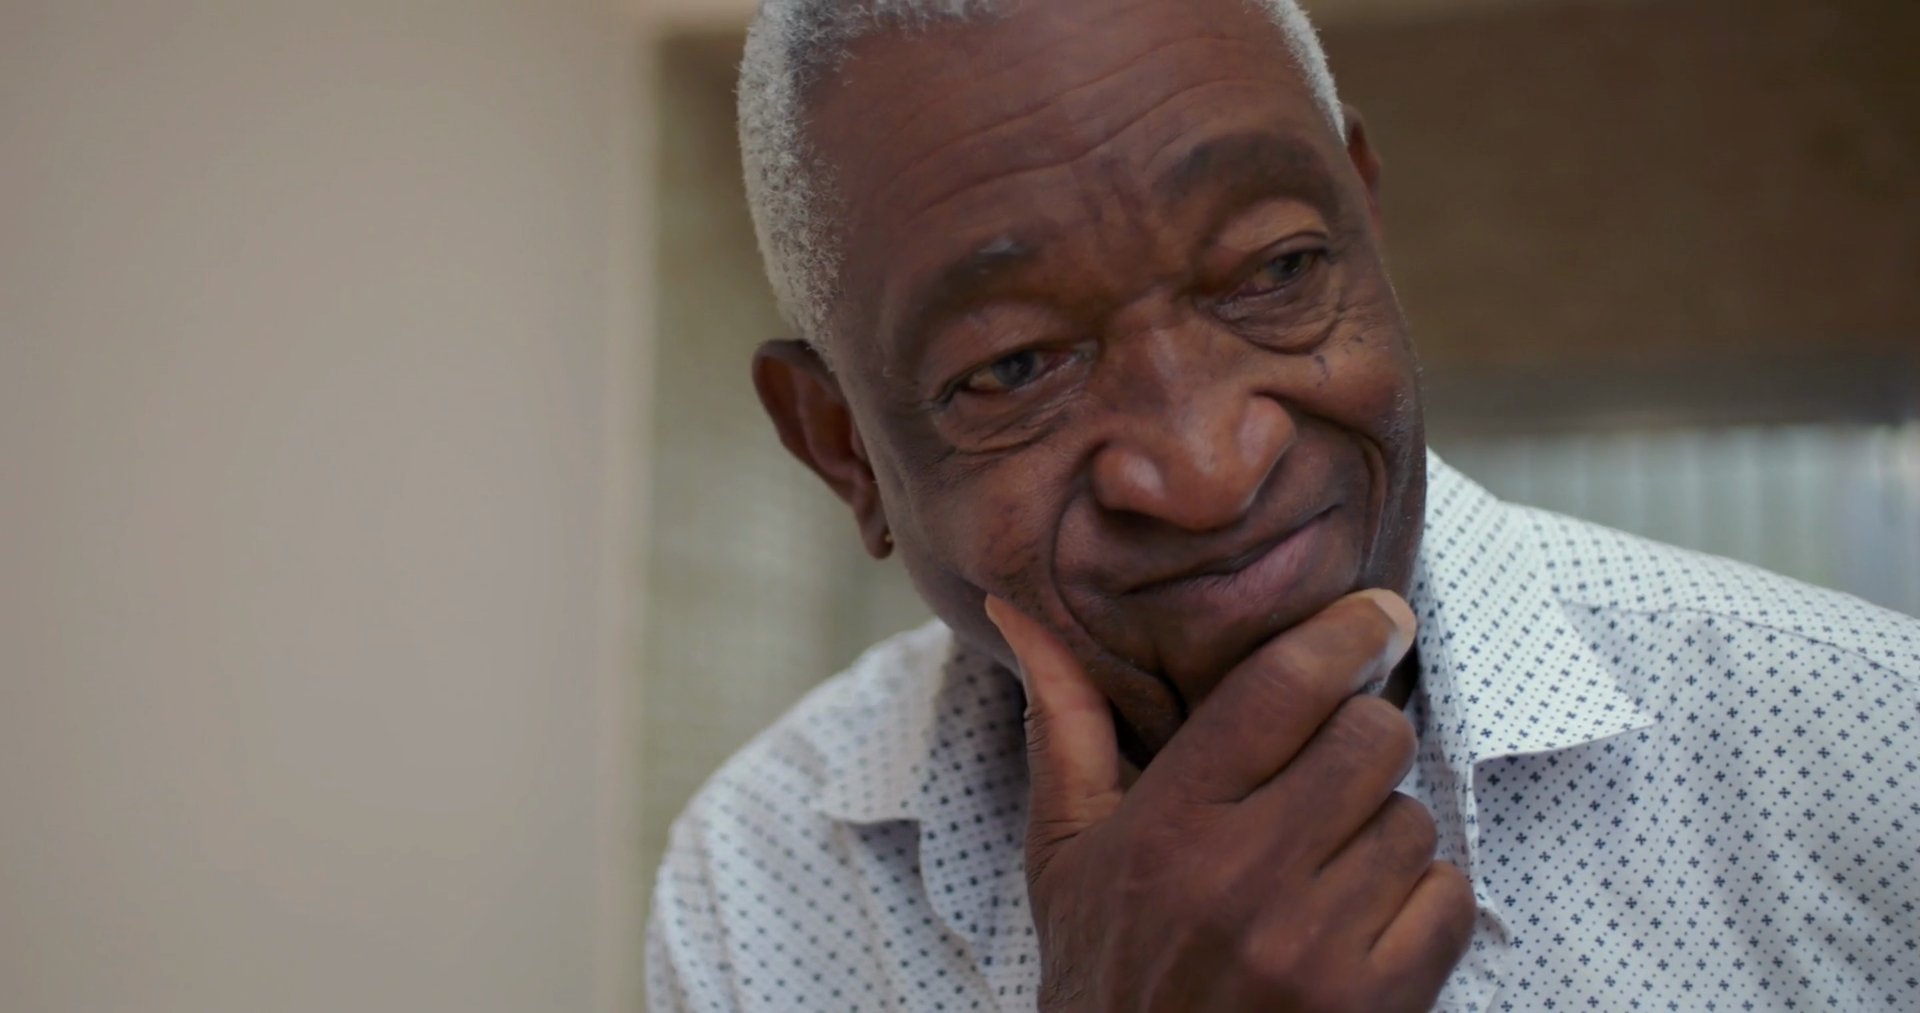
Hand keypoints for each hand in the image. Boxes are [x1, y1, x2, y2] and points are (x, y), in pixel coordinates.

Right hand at [985, 590, 1473, 1011]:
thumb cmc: (1106, 974)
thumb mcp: (1063, 852)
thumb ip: (1062, 724)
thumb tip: (1017, 609)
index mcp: (1167, 825)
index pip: (1281, 687)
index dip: (1345, 634)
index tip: (1375, 618)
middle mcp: (1243, 879)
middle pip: (1371, 738)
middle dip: (1363, 740)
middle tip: (1330, 775)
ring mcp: (1315, 946)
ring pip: (1413, 819)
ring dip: (1385, 833)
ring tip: (1326, 871)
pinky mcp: (1374, 1003)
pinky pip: (1448, 898)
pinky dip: (1420, 903)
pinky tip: (1362, 925)